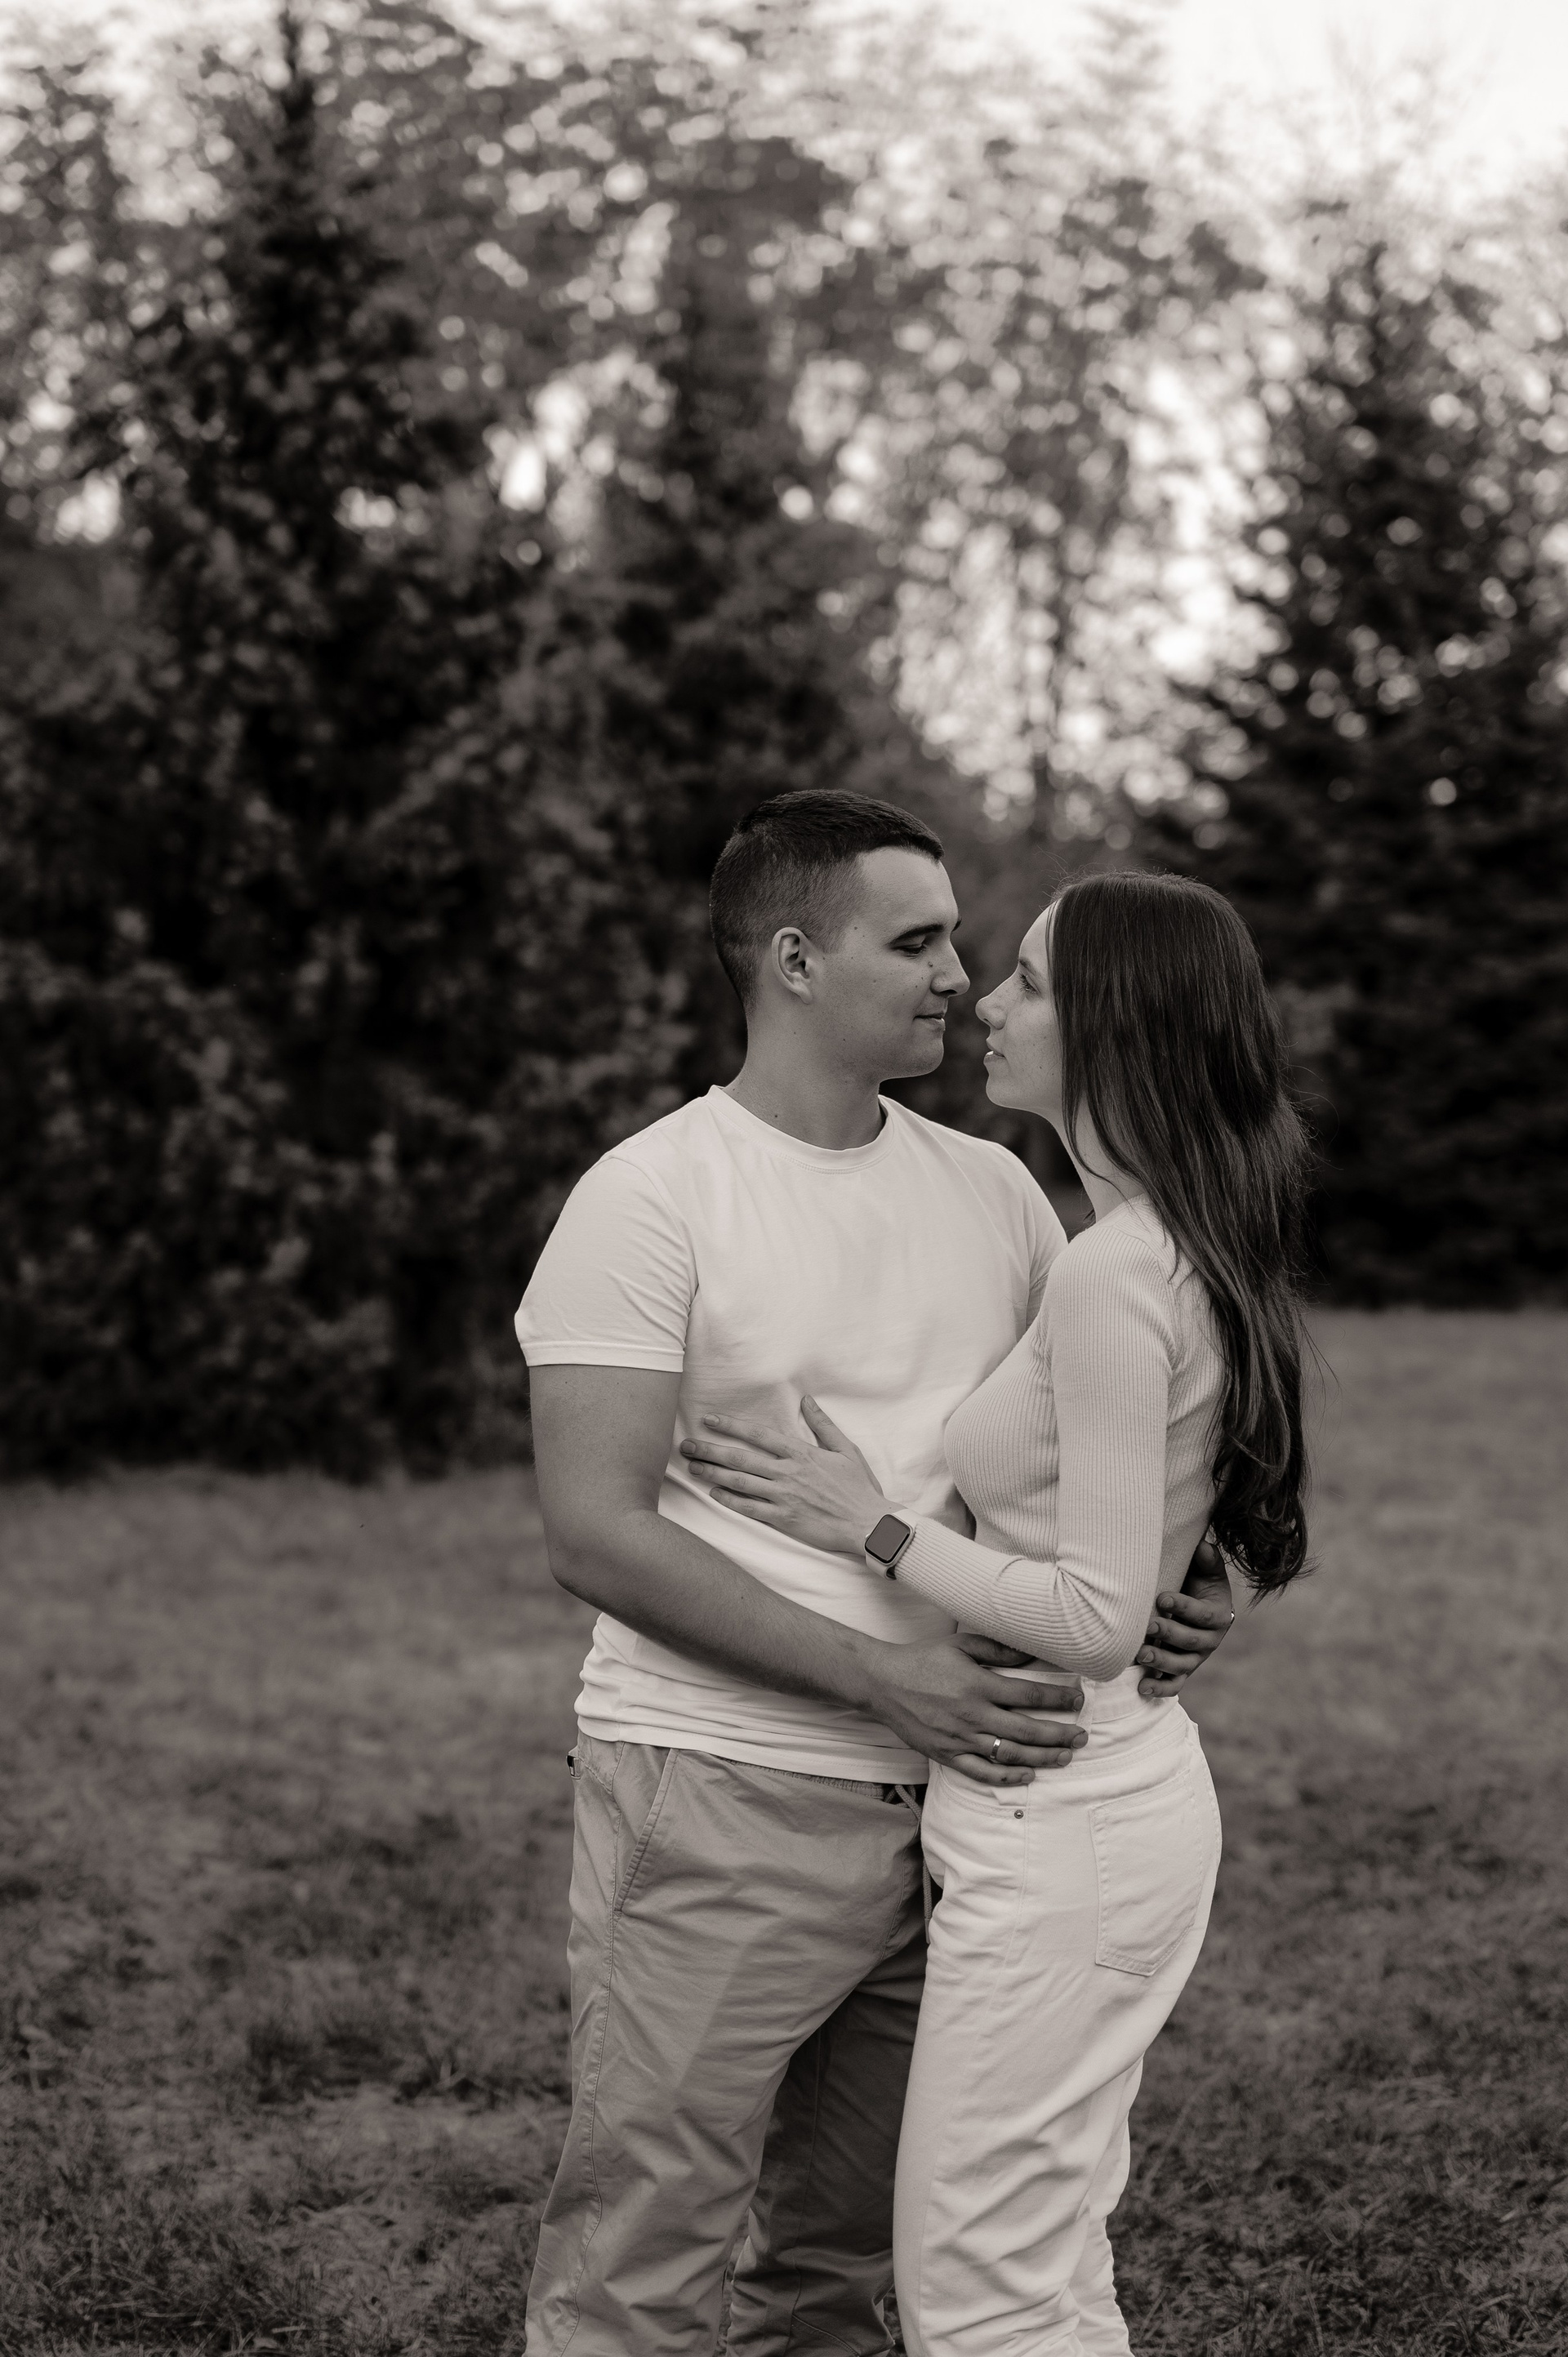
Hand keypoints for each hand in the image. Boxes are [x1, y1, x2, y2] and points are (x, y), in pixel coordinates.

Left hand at [680, 1397, 888, 1559]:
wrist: (868, 1524)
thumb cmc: (859, 1488)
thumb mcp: (846, 1450)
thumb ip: (823, 1425)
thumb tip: (808, 1401)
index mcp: (801, 1453)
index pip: (758, 1434)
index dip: (731, 1425)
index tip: (709, 1420)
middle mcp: (788, 1472)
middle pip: (740, 1457)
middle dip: (710, 1450)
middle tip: (686, 1446)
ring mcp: (784, 1496)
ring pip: (740, 1481)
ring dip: (713, 1473)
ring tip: (692, 1467)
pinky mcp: (783, 1519)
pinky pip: (750, 1508)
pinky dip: (730, 1500)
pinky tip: (714, 1493)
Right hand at [851, 1628, 1085, 1787]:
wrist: (882, 1682)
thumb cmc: (923, 1659)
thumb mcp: (960, 1645)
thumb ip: (998, 1650)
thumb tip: (1032, 1654)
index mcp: (978, 1685)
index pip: (1029, 1694)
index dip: (1058, 1698)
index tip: (1078, 1699)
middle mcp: (972, 1715)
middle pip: (1027, 1730)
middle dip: (1060, 1735)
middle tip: (1082, 1736)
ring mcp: (959, 1739)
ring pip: (1010, 1755)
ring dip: (1042, 1757)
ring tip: (1065, 1756)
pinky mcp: (946, 1755)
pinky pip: (982, 1773)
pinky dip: (1008, 1778)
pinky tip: (1028, 1776)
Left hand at [1134, 1538, 1234, 1698]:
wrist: (1197, 1604)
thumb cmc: (1199, 1583)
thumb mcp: (1207, 1570)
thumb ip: (1207, 1560)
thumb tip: (1203, 1547)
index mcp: (1218, 1615)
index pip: (1201, 1614)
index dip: (1183, 1606)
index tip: (1161, 1597)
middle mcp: (1209, 1640)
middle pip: (1190, 1641)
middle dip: (1169, 1633)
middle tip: (1148, 1625)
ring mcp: (1195, 1658)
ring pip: (1181, 1665)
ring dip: (1161, 1661)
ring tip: (1141, 1655)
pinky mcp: (1183, 1671)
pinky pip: (1174, 1684)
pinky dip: (1160, 1688)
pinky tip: (1142, 1688)